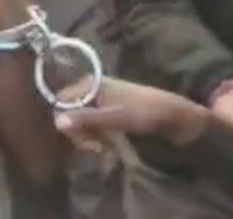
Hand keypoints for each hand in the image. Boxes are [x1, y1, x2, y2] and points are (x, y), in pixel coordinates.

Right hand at [54, 77, 209, 151]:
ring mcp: (102, 99)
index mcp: (91, 83)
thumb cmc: (145, 113)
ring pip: (82, 120)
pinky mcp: (111, 110)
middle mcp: (93, 88)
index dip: (68, 123)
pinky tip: (109, 145)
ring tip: (105, 149)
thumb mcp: (115, 118)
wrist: (176, 116)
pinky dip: (98, 136)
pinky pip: (94, 123)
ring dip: (89, 137)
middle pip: (71, 112)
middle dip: (80, 133)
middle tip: (98, 148)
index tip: (85, 142)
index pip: (62, 102)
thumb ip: (86, 119)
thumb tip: (56, 122)